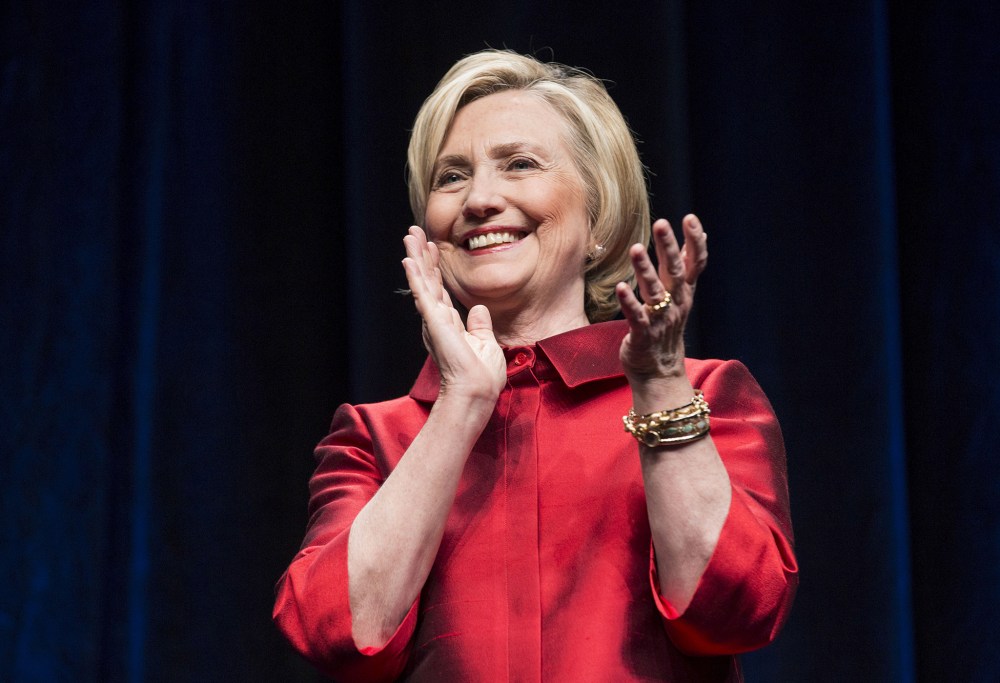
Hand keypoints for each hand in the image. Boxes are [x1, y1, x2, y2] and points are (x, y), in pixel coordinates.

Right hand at [402, 226, 505, 402]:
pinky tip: (408, 259)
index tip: (432, 246)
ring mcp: (434, 320)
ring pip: (422, 281)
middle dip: (421, 255)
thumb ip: (480, 326)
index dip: (435, 267)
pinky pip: (423, 294)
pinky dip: (415, 276)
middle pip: (428, 280)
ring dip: (415, 257)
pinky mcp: (434, 322)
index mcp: (449, 323)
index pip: (440, 288)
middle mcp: (437, 319)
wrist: (477, 391)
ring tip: (409, 235)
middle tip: (414, 232)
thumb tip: (480, 310)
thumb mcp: (485, 344)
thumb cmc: (482, 375)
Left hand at [616, 215, 707, 383]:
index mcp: (684, 293)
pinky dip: (629, 303)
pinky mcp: (643, 336)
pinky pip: (637, 317)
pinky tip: (620, 287)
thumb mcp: (680, 296)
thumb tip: (701, 234)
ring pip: (655, 292)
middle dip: (669, 247)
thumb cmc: (665, 328)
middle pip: (675, 272)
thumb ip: (687, 267)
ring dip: (645, 270)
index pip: (695, 263)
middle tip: (661, 223)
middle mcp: (676, 304)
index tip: (690, 218)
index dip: (694, 241)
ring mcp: (660, 320)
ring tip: (636, 248)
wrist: (660, 373)